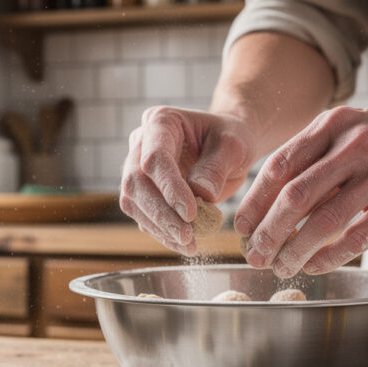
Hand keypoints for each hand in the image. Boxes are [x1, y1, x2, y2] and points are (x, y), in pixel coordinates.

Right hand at [120, 106, 256, 255]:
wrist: (227, 148)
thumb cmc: (231, 139)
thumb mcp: (233, 146)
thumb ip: (216, 167)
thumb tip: (201, 195)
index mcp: (161, 121)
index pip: (155, 157)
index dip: (169, 188)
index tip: (191, 213)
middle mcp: (141, 143)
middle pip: (136, 182)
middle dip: (161, 213)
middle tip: (187, 235)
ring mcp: (137, 168)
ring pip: (133, 202)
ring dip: (160, 228)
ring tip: (189, 245)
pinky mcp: (143, 193)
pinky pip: (144, 216)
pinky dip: (163, 233)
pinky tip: (185, 244)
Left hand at [234, 103, 367, 276]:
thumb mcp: (356, 128)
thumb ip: (319, 156)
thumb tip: (275, 199)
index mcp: (334, 124)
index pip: (279, 167)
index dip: (254, 202)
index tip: (241, 229)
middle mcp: (355, 145)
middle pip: (294, 196)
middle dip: (268, 232)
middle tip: (255, 256)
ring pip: (323, 220)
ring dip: (295, 250)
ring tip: (281, 267)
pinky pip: (358, 236)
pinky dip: (331, 257)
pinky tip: (316, 267)